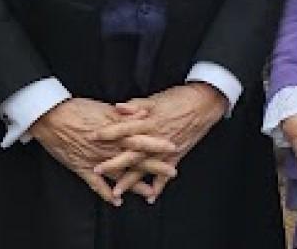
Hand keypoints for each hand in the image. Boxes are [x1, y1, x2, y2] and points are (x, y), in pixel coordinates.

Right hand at [31, 97, 171, 205]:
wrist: (50, 117)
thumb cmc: (77, 108)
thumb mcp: (103, 107)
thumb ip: (124, 113)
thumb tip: (141, 113)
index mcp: (114, 130)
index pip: (141, 139)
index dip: (157, 144)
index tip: (174, 148)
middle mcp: (108, 146)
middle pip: (135, 158)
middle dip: (154, 166)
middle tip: (172, 172)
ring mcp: (95, 158)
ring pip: (119, 174)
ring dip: (135, 183)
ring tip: (150, 191)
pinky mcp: (81, 167)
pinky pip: (95, 184)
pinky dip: (106, 193)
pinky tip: (116, 201)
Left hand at [95, 83, 226, 202]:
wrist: (205, 103)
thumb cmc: (180, 98)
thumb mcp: (157, 98)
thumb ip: (136, 105)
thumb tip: (117, 107)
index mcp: (149, 121)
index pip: (124, 128)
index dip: (108, 132)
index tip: (91, 136)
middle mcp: (155, 137)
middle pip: (131, 152)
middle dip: (114, 163)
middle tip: (97, 170)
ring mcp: (166, 149)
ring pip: (145, 167)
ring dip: (131, 180)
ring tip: (117, 192)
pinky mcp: (176, 155)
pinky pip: (166, 174)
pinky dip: (159, 186)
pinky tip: (150, 197)